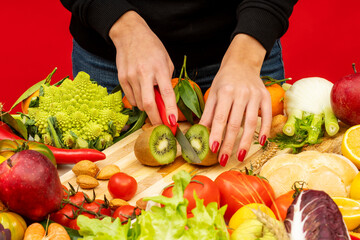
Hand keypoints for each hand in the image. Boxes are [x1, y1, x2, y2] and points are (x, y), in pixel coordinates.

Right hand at [109, 11, 177, 124]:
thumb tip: (166, 101)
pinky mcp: (122, 78)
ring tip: (151, 103)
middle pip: (149, 104)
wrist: (130, 34)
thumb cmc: (152, 47)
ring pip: (139, 103)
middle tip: (161, 125)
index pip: (167, 94)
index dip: (170, 110)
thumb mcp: (166, 61)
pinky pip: (130, 98)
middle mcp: (144, 73)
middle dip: (156, 119)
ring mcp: (131, 77)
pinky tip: (141, 96)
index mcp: (159, 69)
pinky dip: (137, 102)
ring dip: (147, 108)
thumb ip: (166, 80)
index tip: (173, 122)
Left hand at [199, 34, 271, 165]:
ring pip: (251, 123)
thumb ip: (209, 113)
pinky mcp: (266, 97)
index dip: (217, 134)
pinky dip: (265, 130)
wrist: (242, 63)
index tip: (213, 149)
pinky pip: (266, 116)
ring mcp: (255, 95)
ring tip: (241, 157)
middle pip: (235, 123)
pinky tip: (261, 143)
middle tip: (224, 160)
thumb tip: (199, 132)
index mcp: (225, 92)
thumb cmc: (225, 80)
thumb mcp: (213, 93)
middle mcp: (241, 93)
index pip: (220, 118)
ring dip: (246, 142)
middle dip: (229, 143)